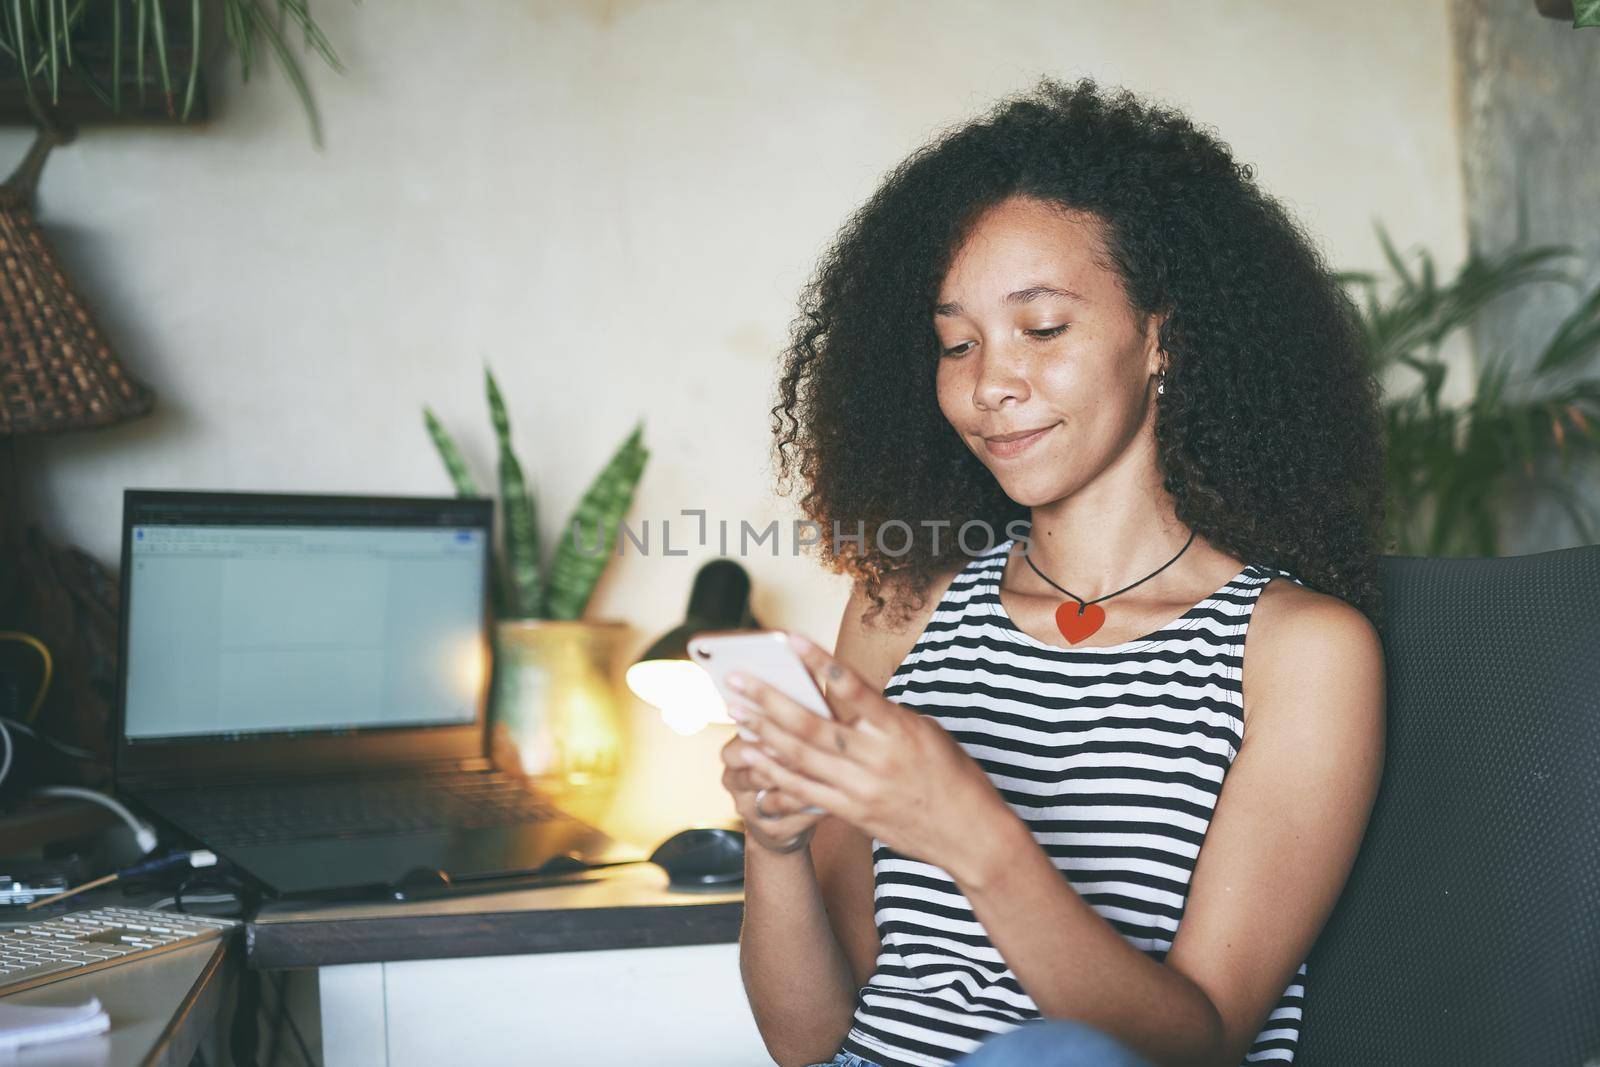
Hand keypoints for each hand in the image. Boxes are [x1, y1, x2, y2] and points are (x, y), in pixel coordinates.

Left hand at [726, 632, 1015, 880]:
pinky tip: (754, 759)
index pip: (851, 687)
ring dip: (762, 734)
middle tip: (736, 680)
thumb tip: (839, 700)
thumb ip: (881, 716)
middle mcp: (875, 758)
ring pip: (799, 758)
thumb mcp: (924, 731)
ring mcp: (860, 789)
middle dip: (767, 700)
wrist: (969, 835)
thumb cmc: (951, 774)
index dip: (817, 661)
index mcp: (898, 729)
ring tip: (736, 713)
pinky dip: (775, 774)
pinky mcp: (851, 813)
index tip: (786, 639)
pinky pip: (805, 791)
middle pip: (808, 725)